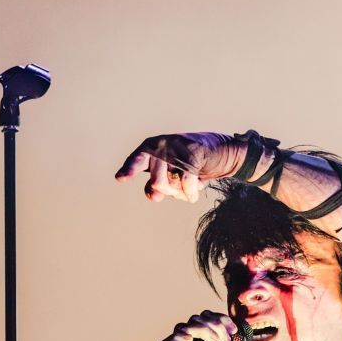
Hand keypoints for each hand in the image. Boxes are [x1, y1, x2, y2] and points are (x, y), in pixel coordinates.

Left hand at [114, 133, 243, 202]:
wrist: (221, 153)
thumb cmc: (190, 165)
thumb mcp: (170, 175)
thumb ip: (157, 185)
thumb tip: (154, 195)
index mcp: (150, 149)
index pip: (137, 161)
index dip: (129, 170)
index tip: (121, 178)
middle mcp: (160, 146)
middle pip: (157, 183)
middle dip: (170, 192)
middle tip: (180, 186)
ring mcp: (177, 148)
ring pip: (171, 185)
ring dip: (182, 192)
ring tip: (190, 183)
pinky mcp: (193, 153)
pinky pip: (187, 184)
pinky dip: (193, 192)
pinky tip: (199, 186)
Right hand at [158, 310, 243, 340]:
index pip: (209, 320)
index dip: (221, 320)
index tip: (234, 330)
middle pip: (198, 319)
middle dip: (214, 323)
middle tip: (225, 337)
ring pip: (186, 326)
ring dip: (203, 328)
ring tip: (215, 340)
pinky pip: (170, 340)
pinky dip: (181, 335)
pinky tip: (191, 340)